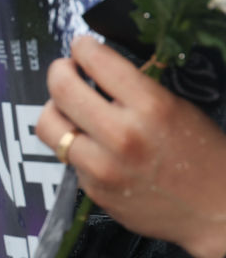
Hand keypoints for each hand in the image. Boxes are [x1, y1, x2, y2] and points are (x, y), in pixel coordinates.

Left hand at [36, 36, 225, 257]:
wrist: (216, 212)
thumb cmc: (202, 154)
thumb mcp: (177, 107)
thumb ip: (134, 88)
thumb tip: (96, 67)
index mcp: (150, 106)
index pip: (98, 62)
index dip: (83, 47)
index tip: (80, 45)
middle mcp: (121, 135)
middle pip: (61, 89)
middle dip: (58, 71)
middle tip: (64, 69)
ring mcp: (102, 167)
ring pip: (49, 125)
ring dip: (54, 109)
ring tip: (67, 107)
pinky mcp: (92, 190)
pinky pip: (67, 157)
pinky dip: (74, 145)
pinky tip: (92, 144)